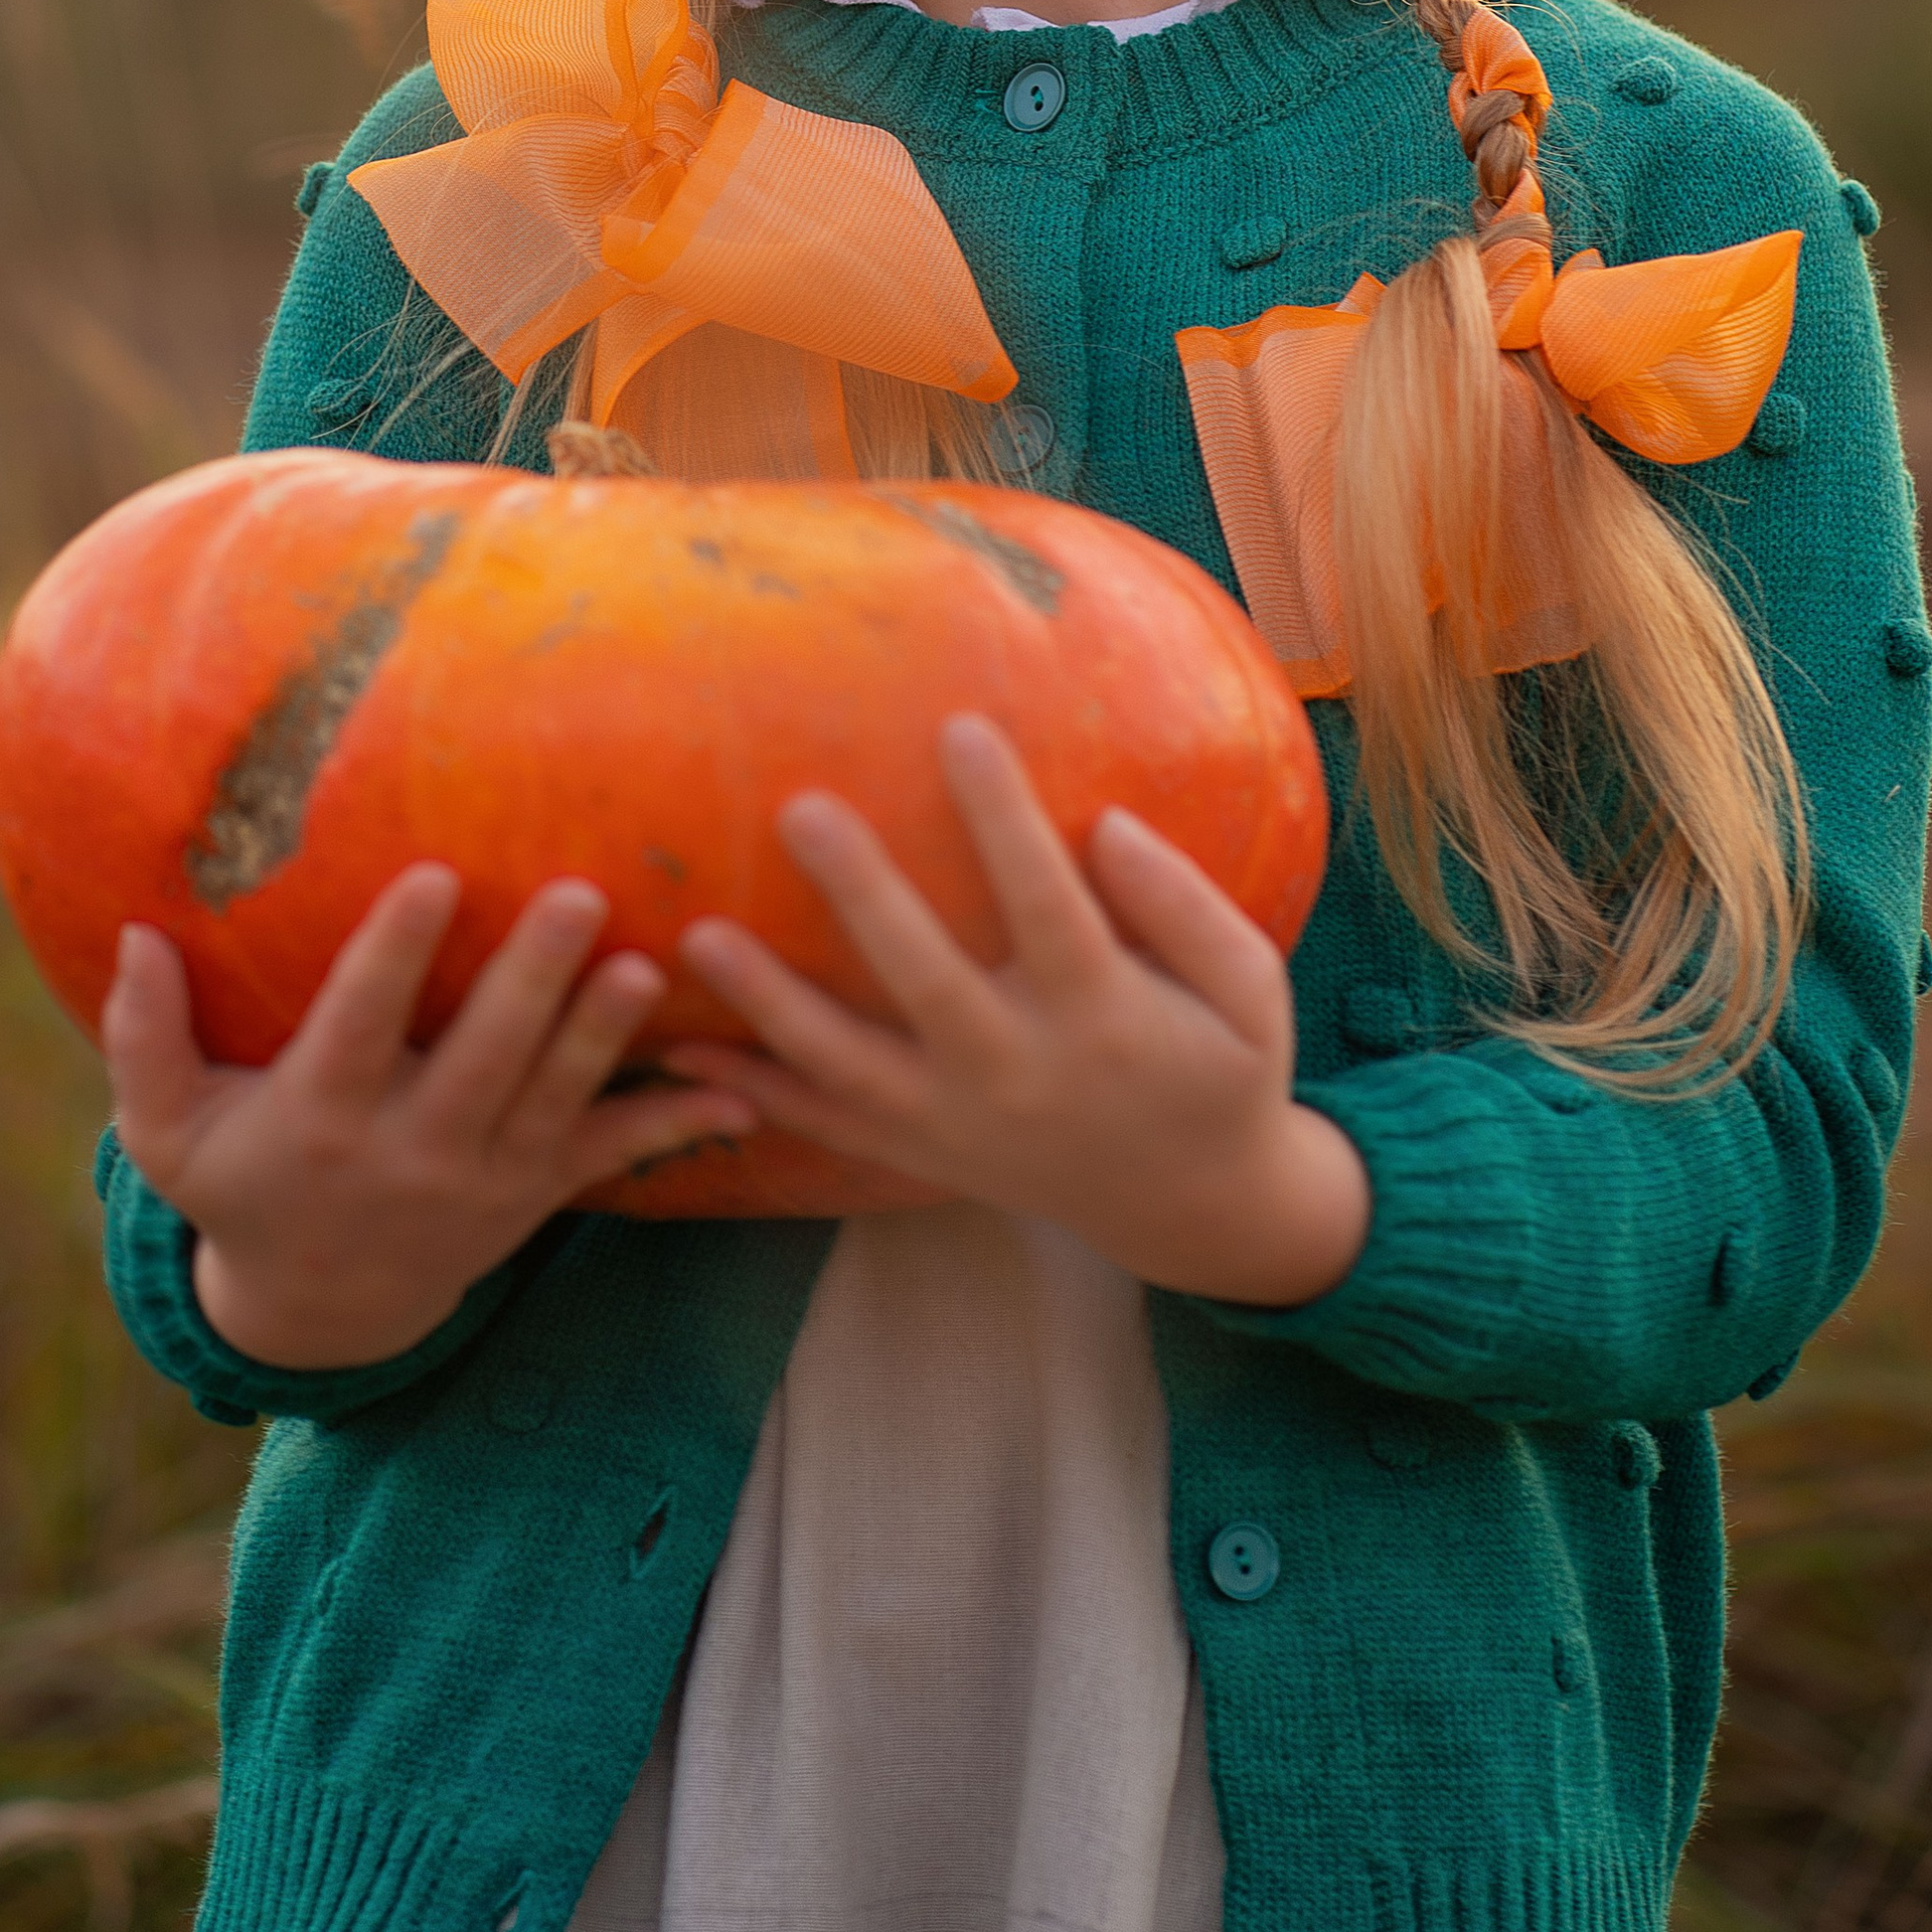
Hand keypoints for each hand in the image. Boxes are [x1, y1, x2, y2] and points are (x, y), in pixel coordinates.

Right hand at [102, 870, 756, 1370]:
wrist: (324, 1309)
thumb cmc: (240, 1185)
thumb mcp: (171, 1132)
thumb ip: (144, 1037)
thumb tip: (134, 933)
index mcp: (324, 1118)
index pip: (360, 1027)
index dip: (394, 956)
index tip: (430, 874)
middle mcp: (413, 1150)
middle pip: (482, 1059)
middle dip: (531, 979)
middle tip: (578, 892)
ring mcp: (487, 1177)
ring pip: (556, 1100)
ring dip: (605, 1036)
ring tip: (648, 967)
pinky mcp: (540, 1191)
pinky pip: (615, 1156)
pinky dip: (678, 1123)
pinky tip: (743, 1087)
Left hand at [665, 714, 1369, 1307]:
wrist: (1191, 1206)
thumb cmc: (1221, 1066)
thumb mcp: (1249, 992)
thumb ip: (1186, 908)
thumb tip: (1106, 825)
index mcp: (1105, 1019)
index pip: (1047, 905)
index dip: (1004, 818)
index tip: (961, 725)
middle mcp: (1020, 1074)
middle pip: (926, 981)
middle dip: (861, 896)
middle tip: (800, 809)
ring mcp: (959, 1125)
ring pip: (850, 1067)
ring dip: (770, 1005)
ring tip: (699, 939)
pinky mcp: (921, 1154)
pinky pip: (828, 1126)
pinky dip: (754, 1096)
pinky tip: (682, 1055)